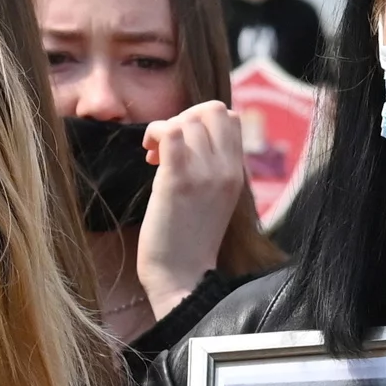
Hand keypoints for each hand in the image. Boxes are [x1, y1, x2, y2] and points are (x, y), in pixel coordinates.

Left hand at [135, 101, 248, 317]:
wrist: (182, 276)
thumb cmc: (190, 240)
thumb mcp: (214, 199)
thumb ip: (211, 168)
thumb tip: (189, 139)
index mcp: (237, 173)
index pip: (230, 117)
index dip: (202, 120)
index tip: (184, 145)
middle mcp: (226, 169)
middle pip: (212, 109)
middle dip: (183, 117)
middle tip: (167, 146)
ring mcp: (204, 174)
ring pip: (187, 118)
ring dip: (164, 128)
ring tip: (155, 155)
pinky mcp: (177, 180)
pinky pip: (169, 132)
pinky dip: (154, 134)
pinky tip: (149, 156)